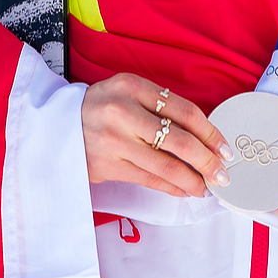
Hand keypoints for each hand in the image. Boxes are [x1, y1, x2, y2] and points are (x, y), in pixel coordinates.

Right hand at [82, 73, 230, 197]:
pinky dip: (171, 187)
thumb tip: (204, 136)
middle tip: (223, 173)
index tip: (225, 147)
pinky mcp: (105, 166)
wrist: (53, 124)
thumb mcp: (128, 92)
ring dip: (192, 180)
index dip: (210, 132)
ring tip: (207, 187)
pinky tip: (185, 190)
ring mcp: (112, 141)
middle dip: (207, 160)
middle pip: (179, 140)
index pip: (184, 111)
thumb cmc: (102, 107)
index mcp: (133, 87)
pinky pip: (148, 179)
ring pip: (165, 165)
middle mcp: (123, 113)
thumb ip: (161, 106)